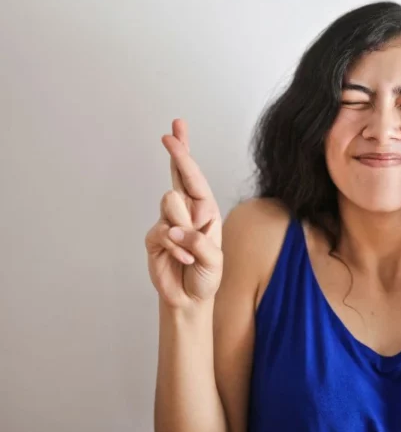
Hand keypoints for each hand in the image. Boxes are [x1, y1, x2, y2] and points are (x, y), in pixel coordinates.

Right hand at [144, 119, 222, 308]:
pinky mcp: (155, 238)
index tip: (174, 135)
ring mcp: (168, 222)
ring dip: (183, 227)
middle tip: (170, 132)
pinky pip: (162, 232)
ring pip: (170, 203)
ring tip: (190, 252)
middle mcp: (187, 211)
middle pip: (177, 175)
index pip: (194, 178)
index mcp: (205, 210)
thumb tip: (174, 229)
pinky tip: (184, 260)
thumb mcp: (214, 260)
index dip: (184, 156)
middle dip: (177, 152)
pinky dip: (176, 248)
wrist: (190, 298)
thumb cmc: (207, 276)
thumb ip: (199, 243)